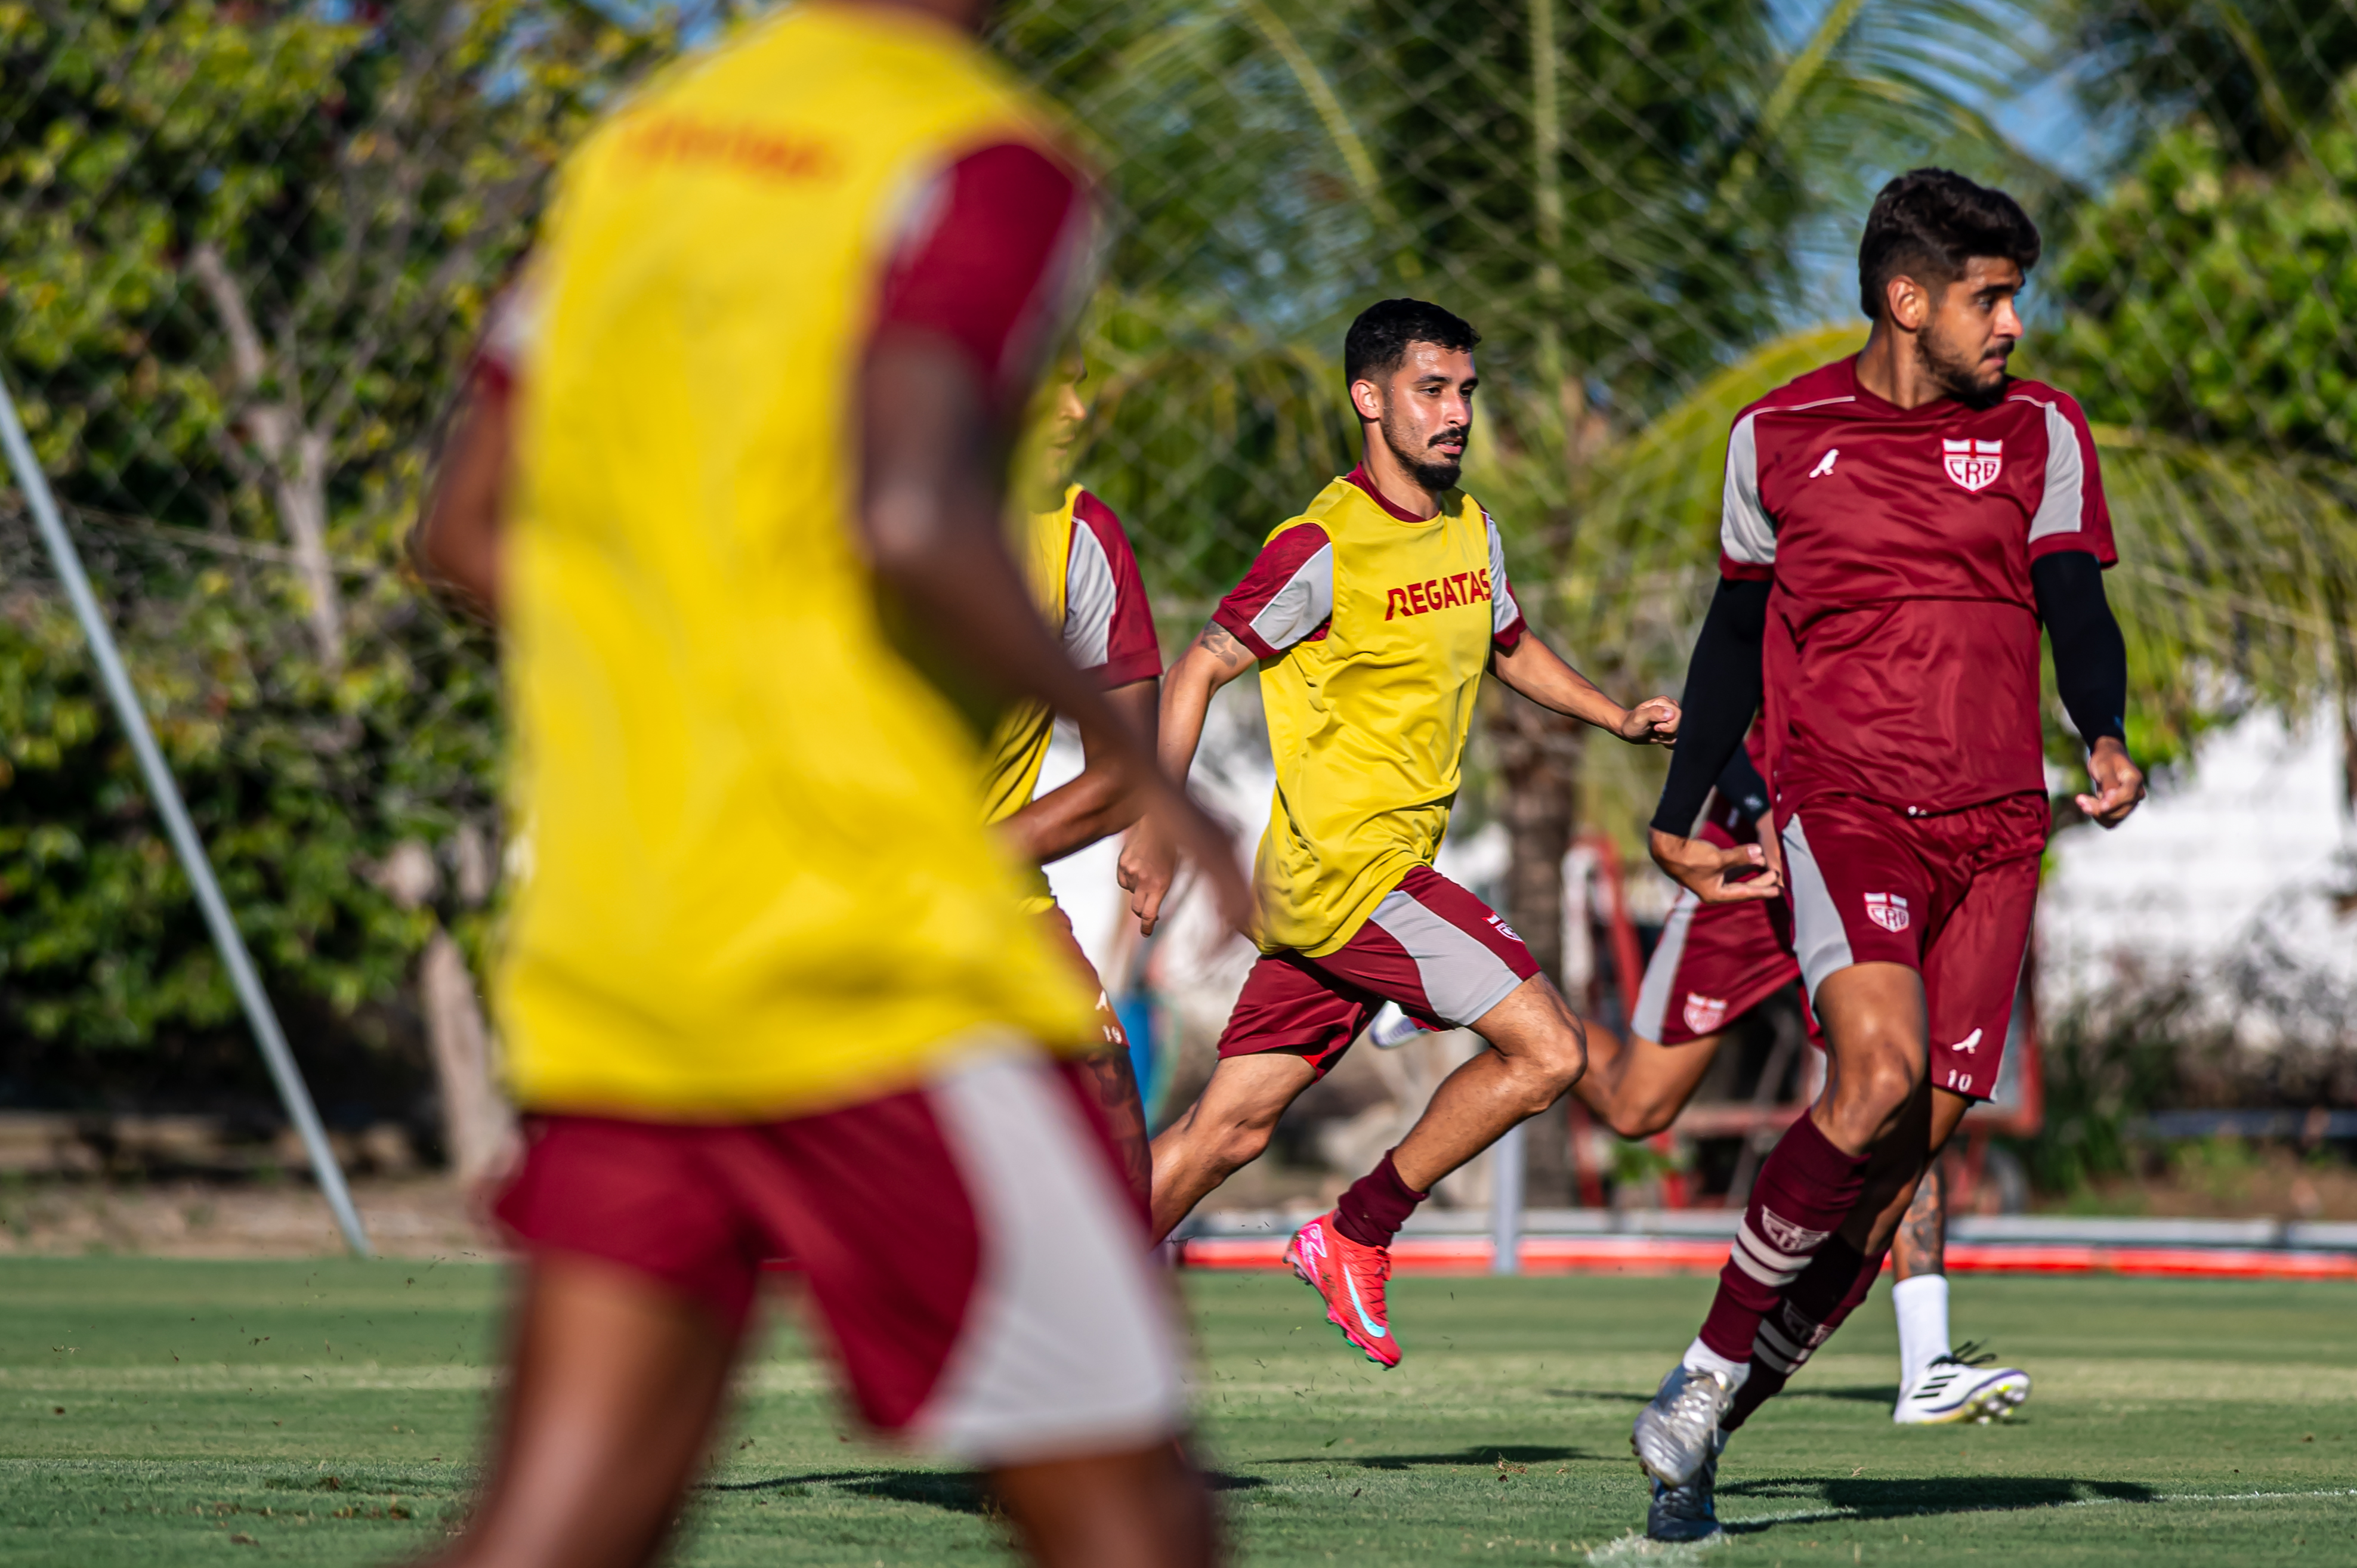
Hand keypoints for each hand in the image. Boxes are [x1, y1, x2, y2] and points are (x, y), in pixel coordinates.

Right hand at [1117, 818, 1178, 936]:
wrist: (1156, 822)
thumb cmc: (1170, 846)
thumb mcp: (1174, 870)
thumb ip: (1162, 890)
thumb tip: (1153, 910)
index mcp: (1161, 884)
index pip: (1149, 915)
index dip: (1147, 927)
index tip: (1146, 933)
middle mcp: (1144, 880)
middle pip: (1137, 909)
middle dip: (1143, 910)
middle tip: (1148, 905)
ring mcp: (1130, 872)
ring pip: (1130, 892)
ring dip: (1137, 888)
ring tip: (1147, 869)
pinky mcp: (1121, 863)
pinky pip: (1122, 881)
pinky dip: (1128, 878)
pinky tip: (1137, 864)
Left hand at [1617, 696, 1678, 744]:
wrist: (1628, 731)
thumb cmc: (1632, 723)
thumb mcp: (1640, 717)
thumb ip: (1654, 713)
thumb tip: (1671, 713)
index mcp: (1664, 702)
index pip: (1678, 715)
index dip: (1669, 726)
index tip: (1655, 727)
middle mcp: (1671, 708)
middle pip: (1681, 725)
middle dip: (1667, 733)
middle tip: (1654, 730)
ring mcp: (1672, 718)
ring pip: (1679, 733)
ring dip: (1666, 738)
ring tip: (1655, 733)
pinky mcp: (1672, 727)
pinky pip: (1677, 738)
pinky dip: (1668, 742)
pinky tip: (1658, 738)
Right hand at [1649, 826, 1781, 903]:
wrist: (1666, 849)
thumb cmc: (1690, 858)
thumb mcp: (1718, 859)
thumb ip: (1740, 856)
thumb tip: (1760, 853)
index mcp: (1716, 895)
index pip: (1745, 893)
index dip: (1763, 890)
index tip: (1779, 890)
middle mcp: (1714, 890)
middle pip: (1743, 888)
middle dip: (1760, 881)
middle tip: (1777, 874)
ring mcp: (1711, 880)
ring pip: (1737, 877)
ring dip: (1751, 872)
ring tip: (1767, 866)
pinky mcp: (1708, 870)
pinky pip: (1730, 869)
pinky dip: (1741, 865)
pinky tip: (1752, 858)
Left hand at [2075, 736, 2144, 827]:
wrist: (2108, 757)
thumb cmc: (2106, 759)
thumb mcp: (2104, 767)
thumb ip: (2108, 783)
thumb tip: (2109, 800)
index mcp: (2135, 780)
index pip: (2127, 795)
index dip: (2114, 802)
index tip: (2100, 806)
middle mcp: (2136, 794)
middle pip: (2120, 810)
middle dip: (2099, 808)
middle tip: (2079, 799)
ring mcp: (2130, 803)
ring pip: (2114, 818)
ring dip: (2095, 813)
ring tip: (2081, 800)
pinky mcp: (2121, 809)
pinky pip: (2110, 821)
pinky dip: (2097, 816)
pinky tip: (2086, 804)